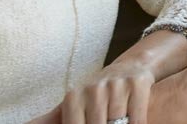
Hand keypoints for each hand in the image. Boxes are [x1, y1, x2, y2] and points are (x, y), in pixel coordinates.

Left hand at [31, 60, 153, 123]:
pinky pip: (137, 118)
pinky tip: (132, 123)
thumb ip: (49, 119)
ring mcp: (116, 85)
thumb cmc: (97, 94)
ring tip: (118, 123)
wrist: (130, 67)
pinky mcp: (137, 84)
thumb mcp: (74, 104)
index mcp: (73, 97)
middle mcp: (93, 89)